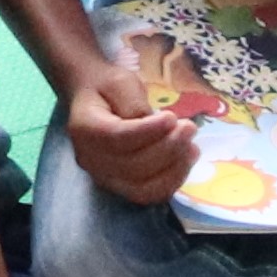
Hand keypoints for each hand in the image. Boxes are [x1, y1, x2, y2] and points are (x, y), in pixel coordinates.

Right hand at [64, 70, 202, 210]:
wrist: (95, 100)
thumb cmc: (109, 88)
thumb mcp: (121, 82)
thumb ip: (133, 102)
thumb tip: (153, 124)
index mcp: (84, 129)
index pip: (117, 138)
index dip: (148, 131)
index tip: (171, 117)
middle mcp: (90, 159)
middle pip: (132, 165)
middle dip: (168, 148)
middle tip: (189, 127)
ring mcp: (104, 177)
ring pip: (142, 187)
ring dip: (174, 168)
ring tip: (192, 145)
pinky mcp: (121, 186)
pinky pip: (149, 194)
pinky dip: (172, 180)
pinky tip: (186, 159)